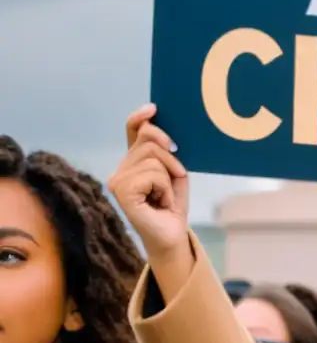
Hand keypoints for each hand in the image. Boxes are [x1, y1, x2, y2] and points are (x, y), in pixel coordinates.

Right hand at [107, 104, 189, 257]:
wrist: (172, 233)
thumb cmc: (172, 204)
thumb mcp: (174, 171)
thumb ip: (164, 150)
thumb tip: (155, 125)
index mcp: (133, 162)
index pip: (132, 131)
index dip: (141, 117)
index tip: (154, 109)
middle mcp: (120, 169)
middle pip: (149, 141)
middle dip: (171, 158)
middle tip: (174, 179)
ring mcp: (117, 180)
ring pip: (153, 157)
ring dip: (168, 177)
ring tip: (164, 195)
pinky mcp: (122, 192)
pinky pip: (152, 174)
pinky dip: (164, 187)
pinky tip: (159, 201)